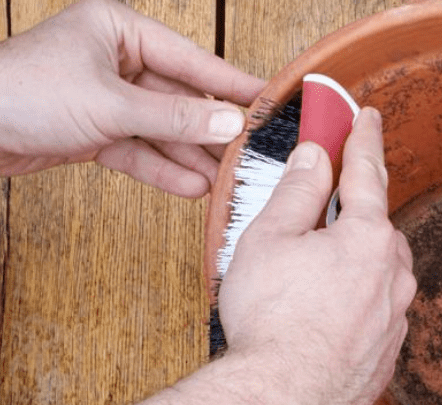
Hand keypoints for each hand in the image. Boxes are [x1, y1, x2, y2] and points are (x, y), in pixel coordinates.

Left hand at [0, 0, 265, 196]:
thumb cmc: (21, 93)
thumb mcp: (110, 105)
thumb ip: (174, 118)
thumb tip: (228, 123)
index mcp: (119, 30)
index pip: (191, 60)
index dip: (231, 84)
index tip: (266, 101)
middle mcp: (116, 61)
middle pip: (180, 100)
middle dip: (211, 132)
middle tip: (249, 153)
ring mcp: (107, 98)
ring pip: (162, 131)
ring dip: (191, 158)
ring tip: (225, 181)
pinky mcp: (95, 131)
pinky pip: (140, 151)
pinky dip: (162, 170)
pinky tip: (192, 187)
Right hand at [219, 107, 416, 404]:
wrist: (281, 403)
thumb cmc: (271, 321)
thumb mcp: (269, 239)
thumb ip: (298, 192)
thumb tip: (316, 159)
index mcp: (368, 238)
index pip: (368, 174)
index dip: (363, 140)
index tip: (366, 118)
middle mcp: (393, 276)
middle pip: (377, 228)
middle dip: (353, 216)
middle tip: (323, 215)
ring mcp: (396, 319)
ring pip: (380, 275)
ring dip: (354, 267)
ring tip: (312, 282)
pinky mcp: (388, 355)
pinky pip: (377, 315)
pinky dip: (357, 308)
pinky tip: (324, 321)